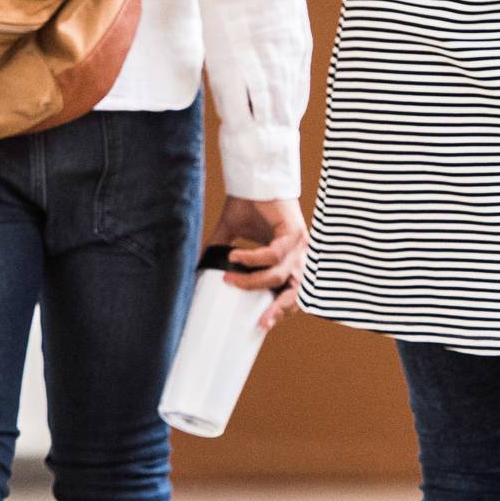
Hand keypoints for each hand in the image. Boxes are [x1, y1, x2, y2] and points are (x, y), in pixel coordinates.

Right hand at [214, 195, 309, 329]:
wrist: (254, 177)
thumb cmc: (248, 203)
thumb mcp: (232, 234)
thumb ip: (222, 253)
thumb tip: (201, 271)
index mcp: (289, 260)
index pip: (292, 293)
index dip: (281, 310)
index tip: (261, 324)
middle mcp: (298, 255)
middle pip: (297, 293)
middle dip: (279, 311)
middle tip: (261, 323)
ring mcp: (298, 245)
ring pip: (281, 278)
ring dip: (254, 283)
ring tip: (231, 279)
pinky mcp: (294, 233)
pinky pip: (272, 256)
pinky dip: (251, 259)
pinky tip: (234, 256)